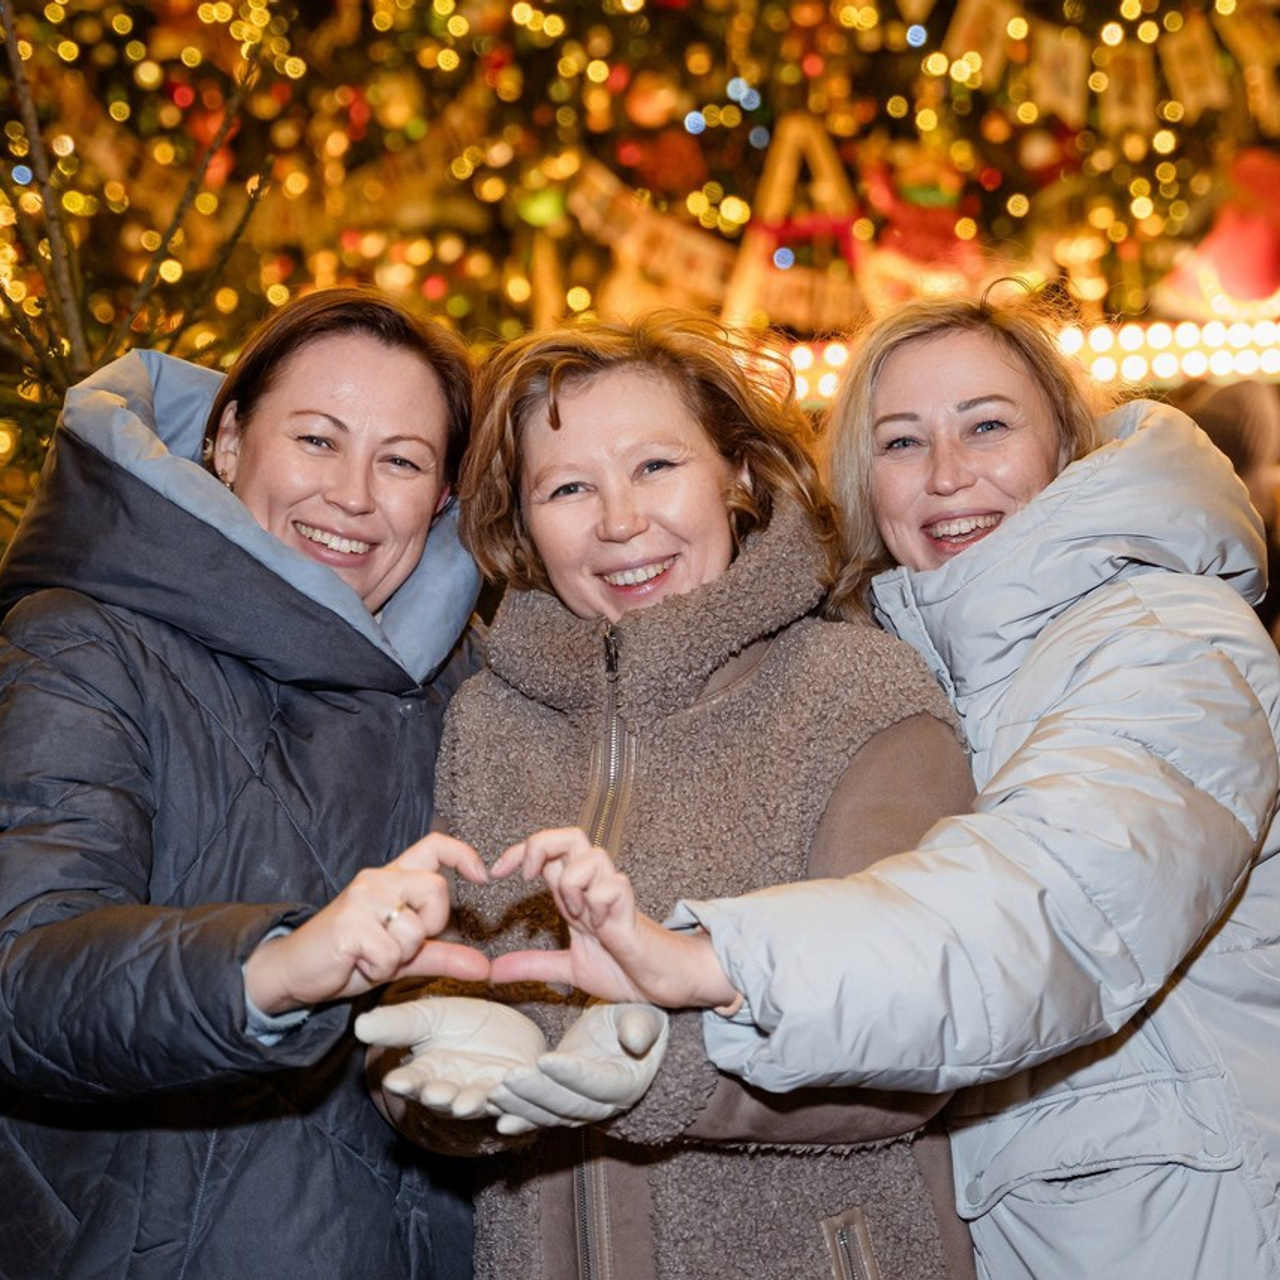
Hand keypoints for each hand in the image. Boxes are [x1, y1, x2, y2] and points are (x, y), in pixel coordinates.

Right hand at [243, 832, 491, 1014]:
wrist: (292, 971)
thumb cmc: (348, 957)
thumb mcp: (402, 956)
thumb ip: (442, 956)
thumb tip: (483, 967)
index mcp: (392, 878)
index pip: (434, 845)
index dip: (463, 854)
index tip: (483, 876)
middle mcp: (378, 879)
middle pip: (436, 889)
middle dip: (430, 926)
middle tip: (401, 944)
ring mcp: (362, 898)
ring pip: (415, 929)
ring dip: (398, 956)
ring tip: (371, 956)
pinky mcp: (349, 923)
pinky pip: (390, 954)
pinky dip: (379, 970)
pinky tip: (358, 964)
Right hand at [355, 995, 545, 1118]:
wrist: (509, 1029)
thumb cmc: (461, 1024)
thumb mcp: (428, 1017)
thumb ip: (398, 1024)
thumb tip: (360, 1025)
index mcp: (427, 1074)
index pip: (411, 1081)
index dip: (405, 1082)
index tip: (397, 1081)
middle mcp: (453, 1091)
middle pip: (443, 1098)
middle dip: (440, 1097)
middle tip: (437, 1093)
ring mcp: (485, 1096)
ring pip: (477, 1104)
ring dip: (473, 1104)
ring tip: (471, 1099)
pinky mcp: (518, 1098)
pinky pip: (517, 1109)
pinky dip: (515, 1111)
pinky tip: (511, 1105)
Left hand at [488, 827, 738, 1008]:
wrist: (662, 983)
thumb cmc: (624, 968)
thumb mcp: (568, 968)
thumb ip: (533, 965)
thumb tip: (494, 970)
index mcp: (575, 895)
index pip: (548, 852)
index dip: (520, 852)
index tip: (495, 873)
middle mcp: (593, 887)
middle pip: (570, 836)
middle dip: (542, 846)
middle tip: (527, 876)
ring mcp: (614, 895)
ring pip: (591, 856)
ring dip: (573, 883)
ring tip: (577, 916)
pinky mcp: (632, 909)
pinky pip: (613, 886)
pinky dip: (599, 904)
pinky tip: (602, 927)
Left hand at [488, 1002, 668, 1135]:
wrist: (625, 1033)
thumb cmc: (635, 1018)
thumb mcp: (643, 1015)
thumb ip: (640, 1026)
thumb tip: (636, 1040)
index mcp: (626, 1083)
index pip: (597, 1083)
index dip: (571, 1074)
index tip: (544, 1060)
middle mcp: (602, 1105)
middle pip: (566, 1104)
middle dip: (536, 1092)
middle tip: (511, 1078)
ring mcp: (578, 1108)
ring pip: (547, 1114)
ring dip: (519, 1105)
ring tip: (495, 1093)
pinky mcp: (559, 1104)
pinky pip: (536, 1114)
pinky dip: (515, 1115)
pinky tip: (493, 1111)